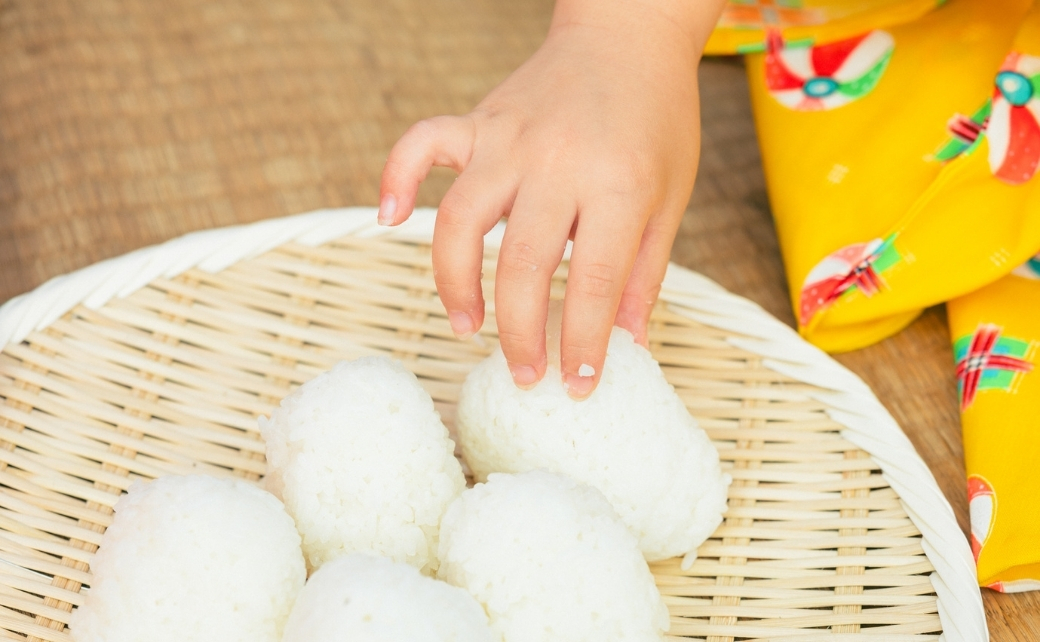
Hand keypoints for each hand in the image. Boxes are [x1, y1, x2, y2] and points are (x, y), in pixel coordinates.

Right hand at [378, 0, 722, 398]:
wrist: (628, 35)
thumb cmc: (658, 119)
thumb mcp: (671, 196)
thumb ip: (644, 270)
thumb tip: (626, 342)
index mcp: (617, 184)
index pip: (592, 281)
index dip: (582, 343)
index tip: (577, 386)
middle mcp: (556, 162)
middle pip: (522, 263)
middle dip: (519, 332)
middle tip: (525, 375)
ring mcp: (509, 139)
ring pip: (461, 220)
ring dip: (455, 283)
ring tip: (468, 327)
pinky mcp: (479, 122)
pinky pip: (421, 146)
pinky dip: (395, 178)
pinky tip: (390, 218)